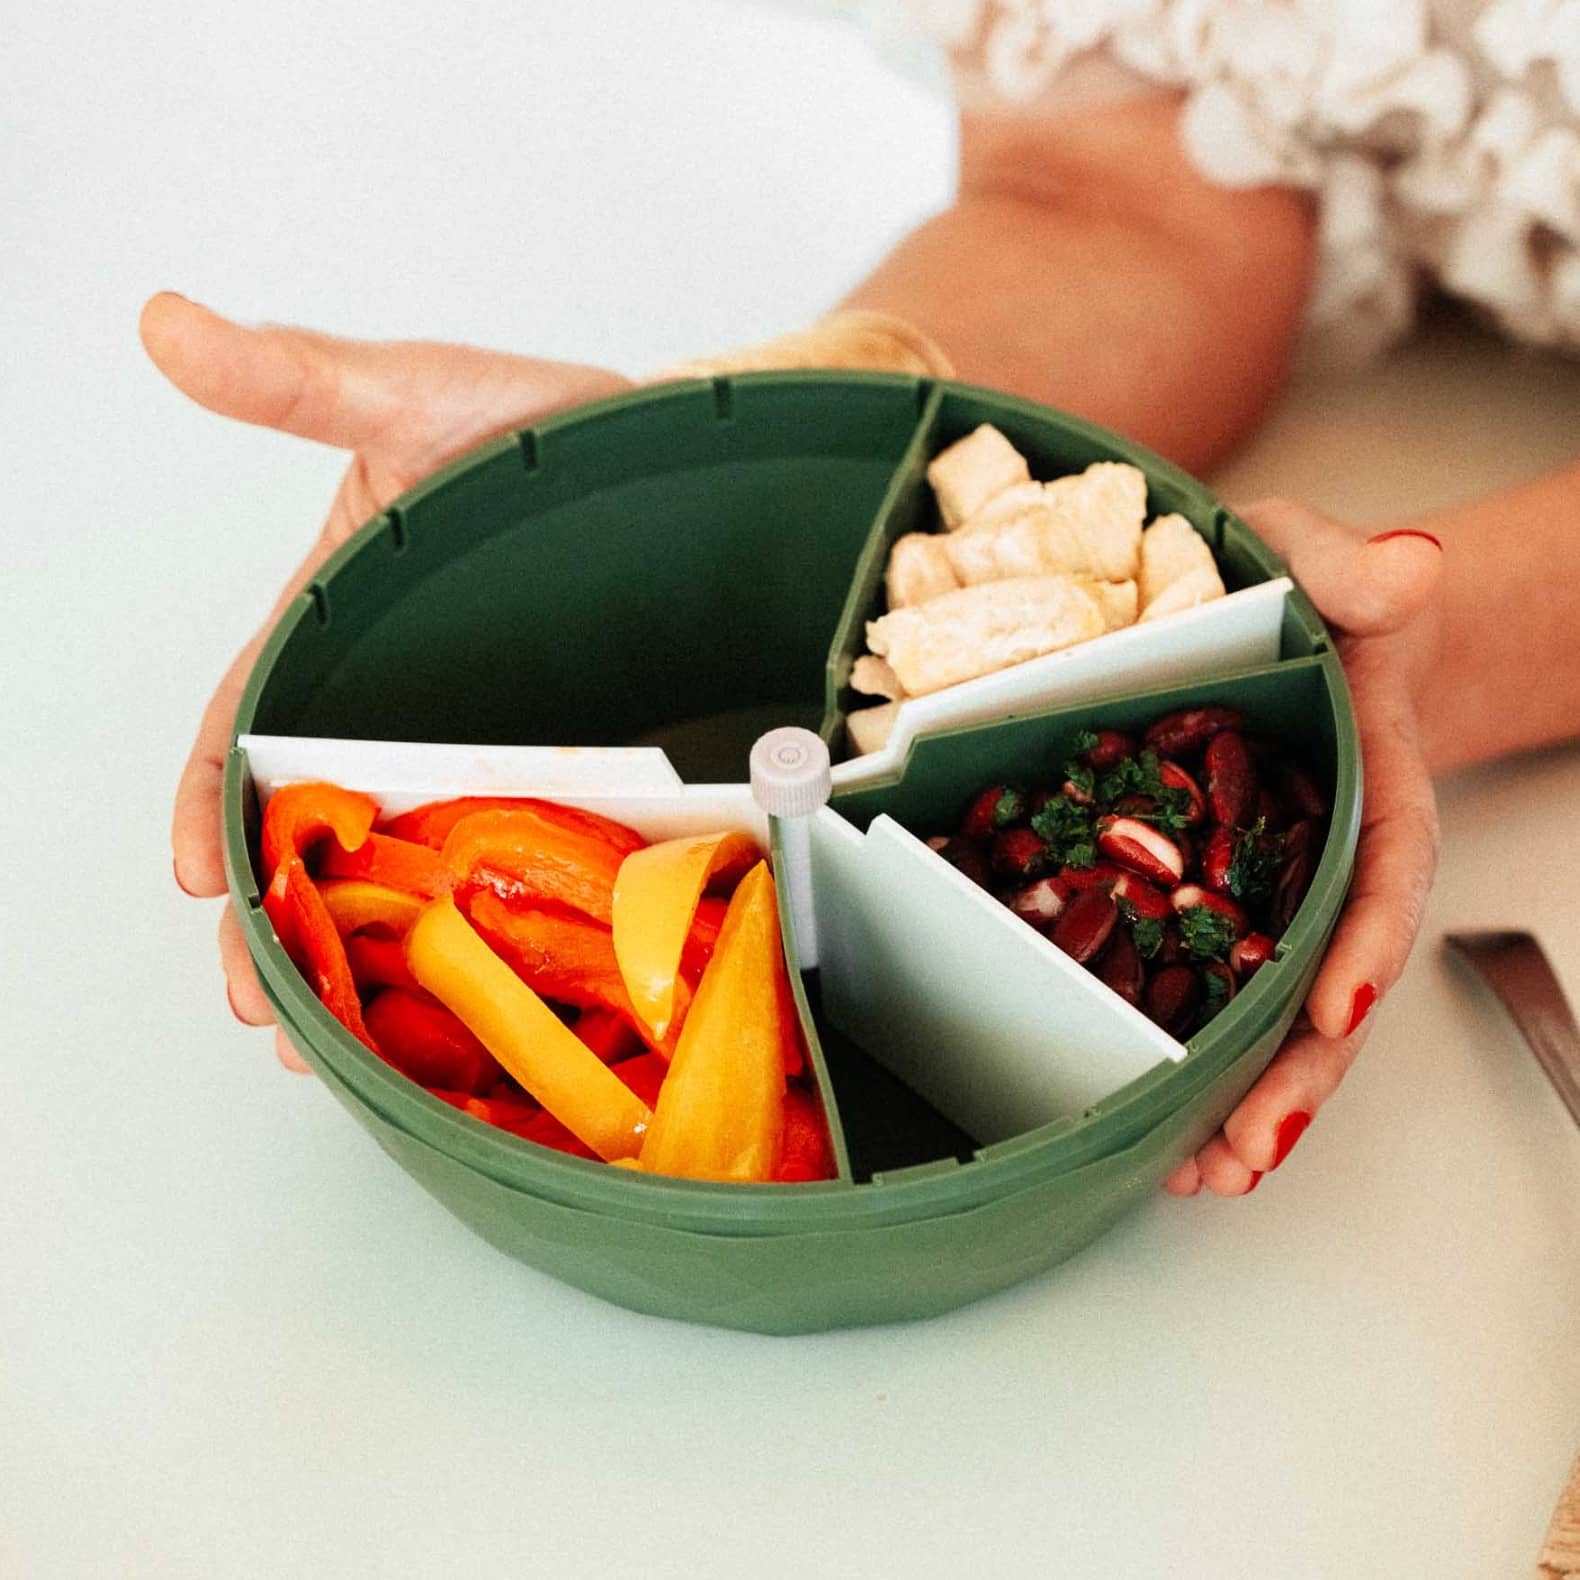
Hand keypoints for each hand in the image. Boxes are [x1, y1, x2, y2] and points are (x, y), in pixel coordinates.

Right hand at [145, 293, 630, 1068]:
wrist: (677, 450)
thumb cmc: (539, 423)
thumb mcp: (413, 397)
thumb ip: (298, 381)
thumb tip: (168, 328)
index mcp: (338, 628)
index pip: (247, 729)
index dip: (214, 808)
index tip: (198, 882)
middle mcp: (399, 699)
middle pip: (313, 826)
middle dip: (276, 919)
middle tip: (264, 1007)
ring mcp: (481, 739)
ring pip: (405, 858)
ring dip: (362, 948)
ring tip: (340, 1035)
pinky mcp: (563, 761)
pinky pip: (509, 853)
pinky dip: (478, 922)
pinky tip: (473, 990)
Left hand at [1165, 499, 1443, 1196]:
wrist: (1281, 629)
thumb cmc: (1305, 596)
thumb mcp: (1321, 561)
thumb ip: (1355, 567)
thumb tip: (1408, 564)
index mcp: (1374, 785)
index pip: (1386, 871)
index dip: (1367, 943)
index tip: (1339, 1007)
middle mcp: (1334, 862)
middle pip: (1332, 978)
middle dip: (1300, 1072)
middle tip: (1251, 1148)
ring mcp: (1278, 897)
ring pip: (1278, 1015)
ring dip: (1248, 1100)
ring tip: (1202, 1174)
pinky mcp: (1218, 910)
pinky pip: (1221, 995)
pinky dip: (1203, 1066)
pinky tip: (1169, 1132)